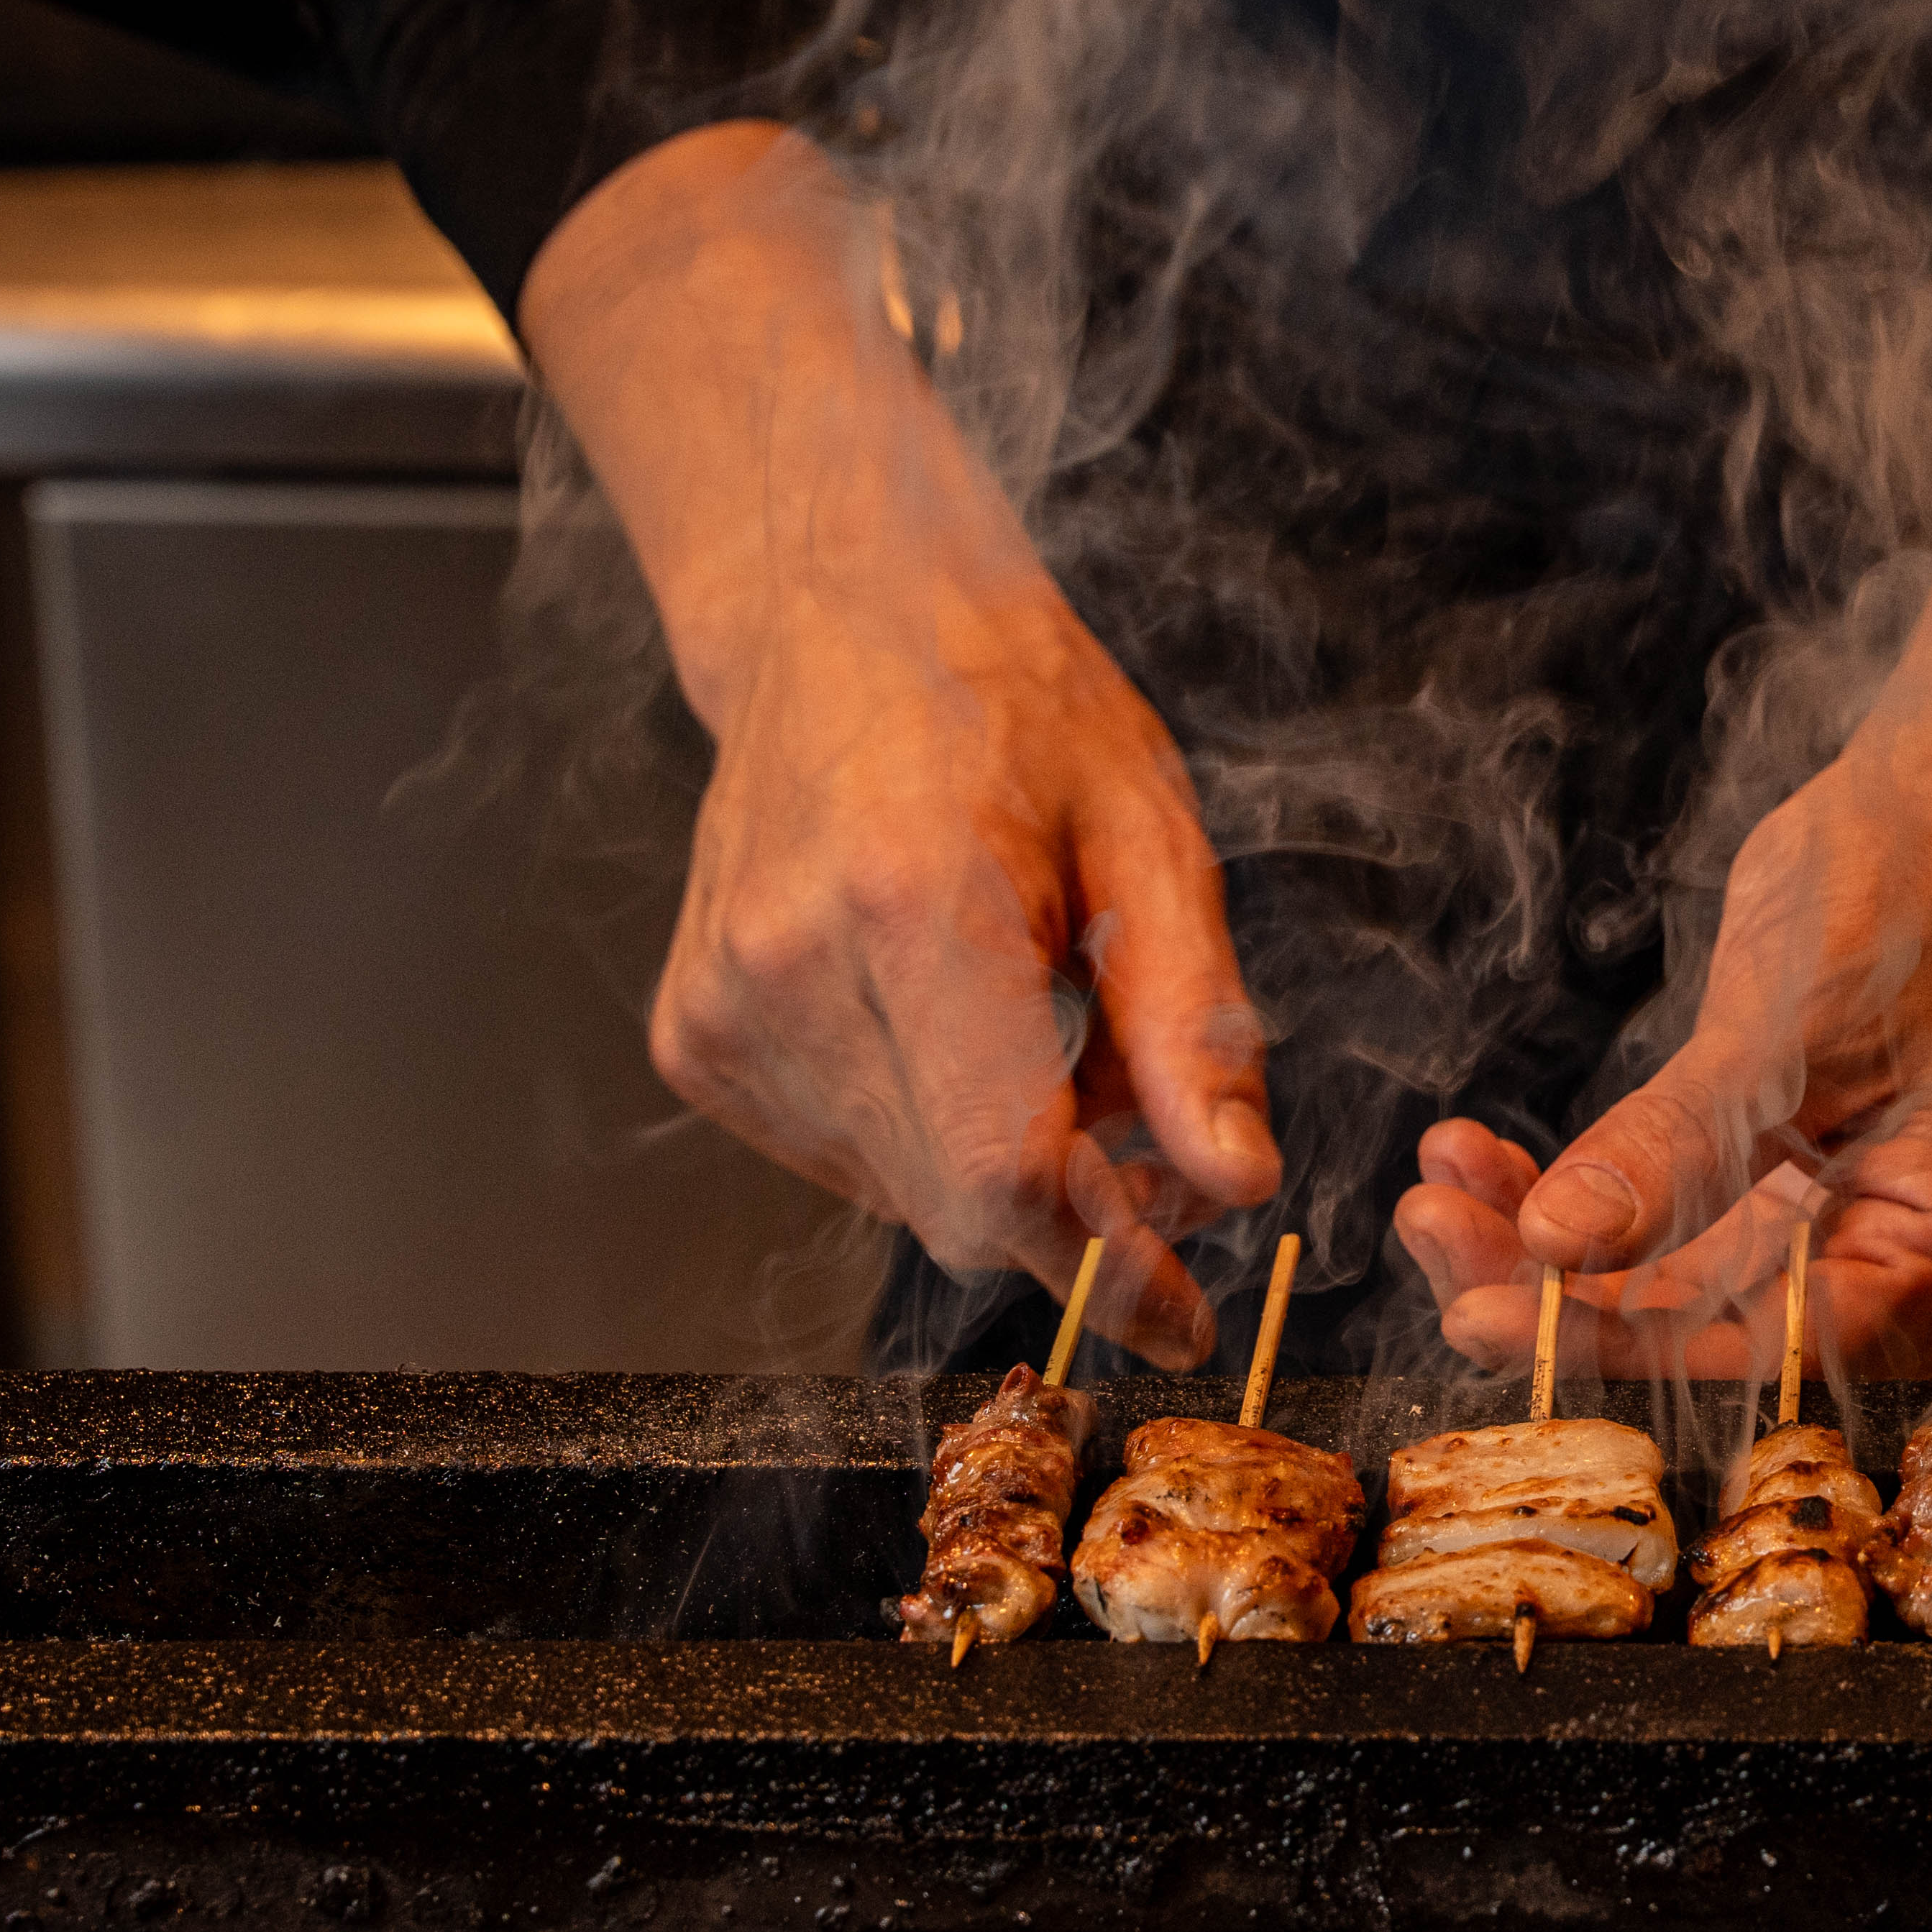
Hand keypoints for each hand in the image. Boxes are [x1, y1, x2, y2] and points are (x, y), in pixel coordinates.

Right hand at [527, 123, 1277, 1360]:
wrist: (837, 618)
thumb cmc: (1010, 705)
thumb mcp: (1150, 839)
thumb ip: (1191, 1023)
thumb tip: (1236, 1186)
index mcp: (911, 900)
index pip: (1005, 1168)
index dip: (1108, 1263)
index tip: (1184, 1313)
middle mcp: (791, 965)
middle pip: (957, 1203)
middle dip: (1075, 1213)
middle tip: (1151, 1139)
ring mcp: (725, 1008)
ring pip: (903, 1196)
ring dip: (999, 1166)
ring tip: (1048, 1039)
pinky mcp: (695, 1037)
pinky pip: (841, 1156)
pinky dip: (923, 1131)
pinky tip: (955, 1031)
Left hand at [1391, 761, 1931, 1378]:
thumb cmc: (1923, 890)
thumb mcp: (1784, 1031)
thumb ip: (1676, 1148)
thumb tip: (1556, 1242)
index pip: (1764, 1341)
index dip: (1617, 1342)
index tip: (1488, 1316)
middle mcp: (1900, 1255)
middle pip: (1706, 1321)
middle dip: (1555, 1285)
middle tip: (1434, 1233)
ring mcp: (1842, 1213)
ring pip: (1671, 1272)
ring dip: (1546, 1236)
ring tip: (1439, 1186)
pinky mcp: (1788, 1171)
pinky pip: (1672, 1210)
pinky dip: (1583, 1187)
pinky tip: (1484, 1156)